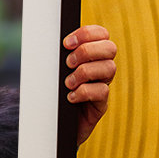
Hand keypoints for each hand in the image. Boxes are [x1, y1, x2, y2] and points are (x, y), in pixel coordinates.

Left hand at [63, 24, 116, 146]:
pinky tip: (70, 97)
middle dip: (87, 51)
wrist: (52, 123)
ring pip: (109, 68)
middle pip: (110, 48)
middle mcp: (100, 68)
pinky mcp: (101, 104)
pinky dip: (84, 92)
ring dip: (84, 72)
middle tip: (68, 63)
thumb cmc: (52, 92)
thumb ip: (57, 55)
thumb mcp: (54, 70)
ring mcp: (102, 85)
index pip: (101, 34)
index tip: (66, 43)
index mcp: (91, 54)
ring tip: (67, 83)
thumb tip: (47, 40)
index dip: (87, 33)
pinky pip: (102, 91)